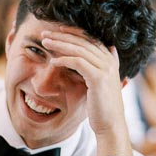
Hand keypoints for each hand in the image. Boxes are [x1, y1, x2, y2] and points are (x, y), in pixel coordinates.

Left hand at [38, 26, 132, 154]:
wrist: (110, 125)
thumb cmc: (102, 106)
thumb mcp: (102, 83)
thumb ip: (102, 67)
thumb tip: (109, 50)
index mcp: (109, 59)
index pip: (89, 38)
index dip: (73, 32)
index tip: (57, 30)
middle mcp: (109, 60)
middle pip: (83, 41)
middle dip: (63, 35)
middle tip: (46, 32)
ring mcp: (105, 68)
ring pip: (79, 49)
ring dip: (60, 44)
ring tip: (45, 42)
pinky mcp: (98, 78)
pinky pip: (78, 62)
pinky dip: (64, 59)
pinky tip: (52, 61)